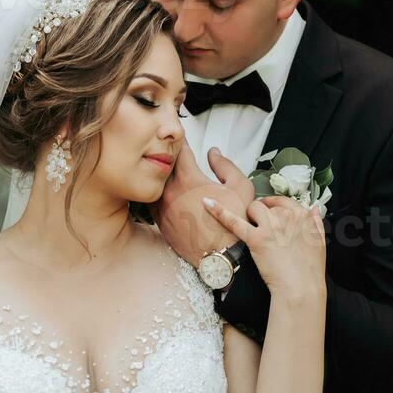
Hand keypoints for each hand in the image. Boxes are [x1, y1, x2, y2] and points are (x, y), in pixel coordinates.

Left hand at [148, 142, 253, 267]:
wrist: (221, 256)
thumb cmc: (233, 223)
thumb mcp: (240, 187)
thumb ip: (225, 165)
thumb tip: (213, 153)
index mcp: (189, 179)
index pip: (180, 151)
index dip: (181, 141)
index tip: (180, 136)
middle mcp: (171, 192)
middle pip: (164, 165)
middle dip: (169, 155)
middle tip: (171, 149)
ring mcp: (163, 207)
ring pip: (156, 183)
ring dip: (161, 175)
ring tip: (166, 170)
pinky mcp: (160, 222)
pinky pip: (153, 201)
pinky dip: (157, 193)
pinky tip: (164, 192)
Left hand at [201, 194, 326, 298]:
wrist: (300, 287)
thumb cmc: (310, 269)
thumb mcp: (319, 241)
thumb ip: (315, 222)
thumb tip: (314, 208)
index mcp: (302, 215)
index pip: (283, 201)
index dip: (274, 207)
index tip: (271, 215)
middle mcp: (286, 215)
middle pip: (267, 204)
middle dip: (262, 213)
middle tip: (260, 228)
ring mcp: (270, 225)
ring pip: (253, 207)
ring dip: (249, 214)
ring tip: (250, 229)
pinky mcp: (255, 238)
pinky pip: (234, 221)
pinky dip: (219, 211)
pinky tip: (207, 203)